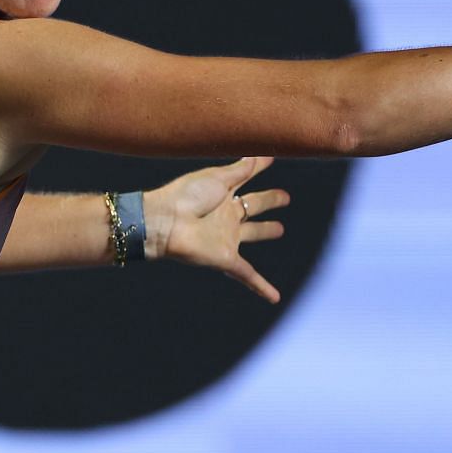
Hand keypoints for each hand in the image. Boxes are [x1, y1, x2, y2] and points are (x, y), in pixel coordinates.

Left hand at [145, 156, 288, 302]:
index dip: (258, 171)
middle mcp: (225, 215)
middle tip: (285, 198)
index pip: (245, 180)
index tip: (270, 161)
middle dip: (268, 202)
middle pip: (252, 206)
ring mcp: (227, 237)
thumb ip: (240, 170)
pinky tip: (274, 297)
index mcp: (222, 194)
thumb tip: (261, 155)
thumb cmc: (185, 196)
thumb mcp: (216, 178)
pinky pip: (248, 275)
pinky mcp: (226, 258)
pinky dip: (261, 287)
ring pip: (252, 234)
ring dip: (265, 231)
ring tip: (280, 229)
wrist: (166, 222)